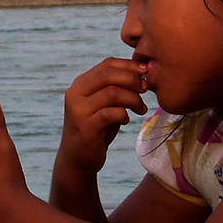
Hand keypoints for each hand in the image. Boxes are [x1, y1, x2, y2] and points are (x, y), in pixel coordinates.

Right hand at [57, 58, 148, 178]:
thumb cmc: (97, 129)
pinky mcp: (85, 126)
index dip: (129, 65)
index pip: (107, 64)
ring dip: (133, 99)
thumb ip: (116, 88)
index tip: (145, 73)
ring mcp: (79, 109)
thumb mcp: (105, 104)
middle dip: (133, 79)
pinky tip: (126, 120)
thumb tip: (142, 73)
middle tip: (146, 89)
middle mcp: (76, 93)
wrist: (78, 159)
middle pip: (109, 74)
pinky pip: (112, 113)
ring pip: (113, 92)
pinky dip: (124, 115)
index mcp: (81, 84)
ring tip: (141, 109)